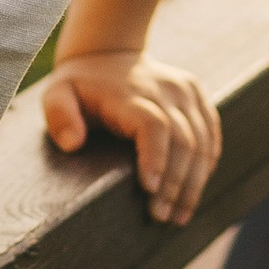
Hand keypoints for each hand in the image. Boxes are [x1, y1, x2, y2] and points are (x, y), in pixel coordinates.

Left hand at [40, 50, 220, 226]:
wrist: (109, 50)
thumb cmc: (80, 84)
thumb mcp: (57, 94)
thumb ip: (59, 116)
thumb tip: (73, 144)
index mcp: (130, 93)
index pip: (153, 126)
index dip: (155, 159)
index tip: (150, 191)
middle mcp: (164, 89)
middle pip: (182, 140)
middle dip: (175, 184)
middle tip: (163, 218)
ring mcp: (185, 90)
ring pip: (202, 140)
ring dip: (194, 182)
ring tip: (180, 216)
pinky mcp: (197, 94)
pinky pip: (211, 132)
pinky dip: (207, 163)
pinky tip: (195, 190)